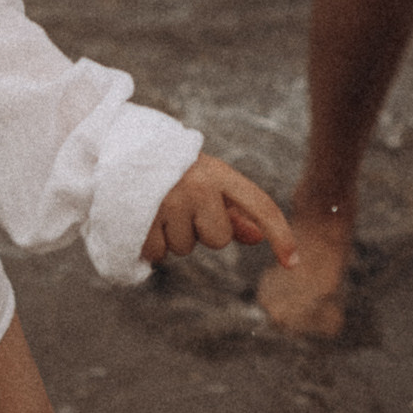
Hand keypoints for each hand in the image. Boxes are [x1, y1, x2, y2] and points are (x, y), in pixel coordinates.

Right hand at [141, 152, 297, 268]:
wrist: (120, 149)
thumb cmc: (172, 171)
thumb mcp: (205, 180)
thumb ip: (232, 210)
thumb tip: (256, 237)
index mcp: (218, 173)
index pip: (260, 206)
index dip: (280, 234)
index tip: (292, 262)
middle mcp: (198, 186)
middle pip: (218, 239)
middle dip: (201, 232)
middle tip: (181, 209)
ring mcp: (169, 202)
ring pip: (186, 249)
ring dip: (173, 237)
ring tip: (158, 210)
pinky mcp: (143, 218)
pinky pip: (159, 254)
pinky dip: (151, 246)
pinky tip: (143, 222)